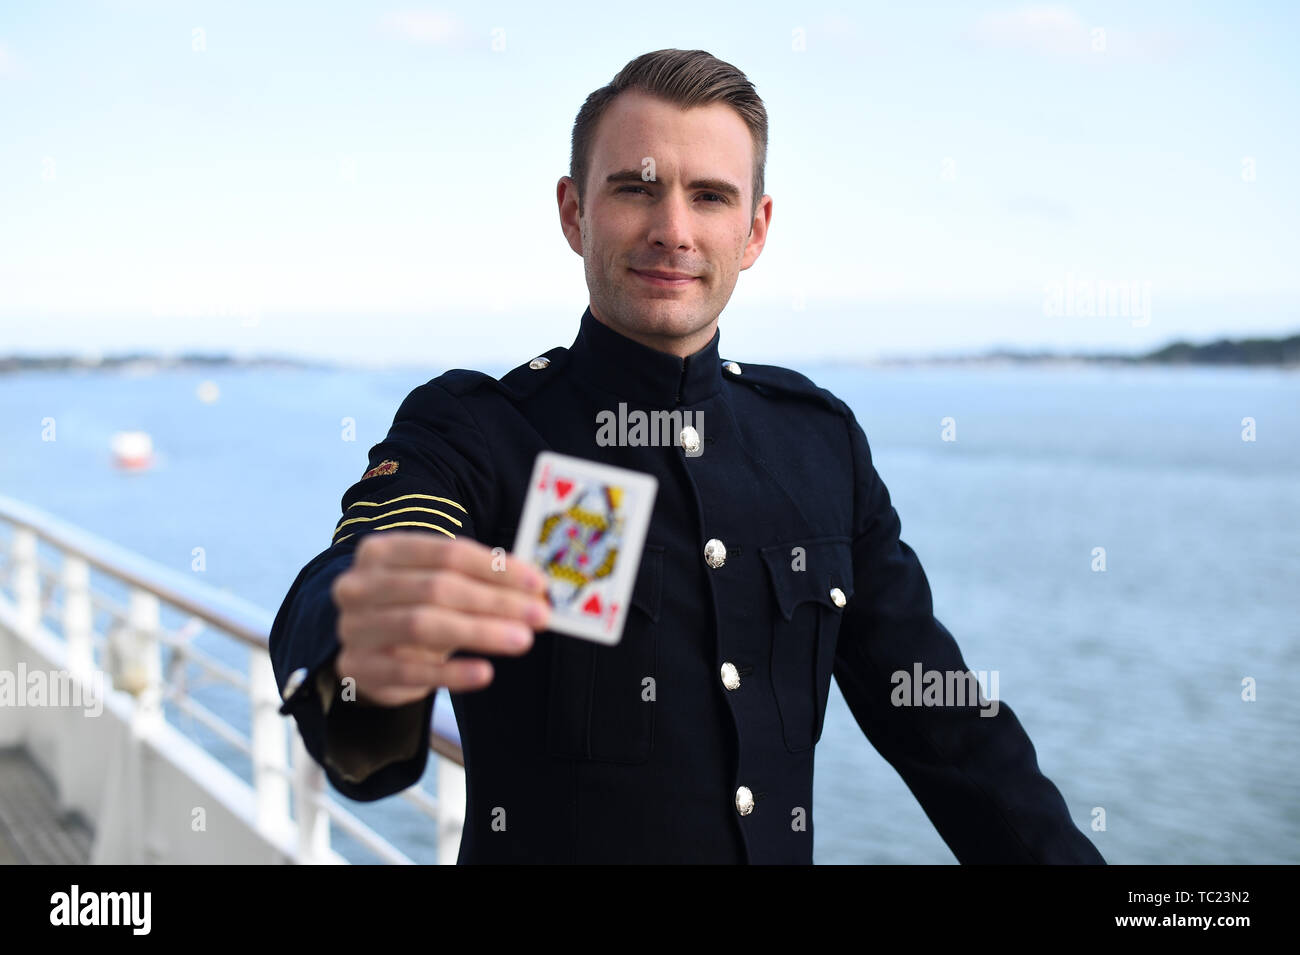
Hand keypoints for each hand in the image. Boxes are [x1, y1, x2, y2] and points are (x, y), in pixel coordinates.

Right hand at [330, 531, 549, 706]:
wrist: (367, 649)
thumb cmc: (412, 608)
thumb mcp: (437, 584)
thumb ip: (478, 581)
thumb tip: (535, 589)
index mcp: (382, 551)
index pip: (448, 553)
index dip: (496, 568)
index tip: (538, 583)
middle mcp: (360, 585)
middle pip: (438, 588)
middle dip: (495, 602)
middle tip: (539, 615)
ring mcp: (355, 627)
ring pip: (424, 625)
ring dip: (480, 632)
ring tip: (521, 640)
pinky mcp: (359, 667)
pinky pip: (410, 671)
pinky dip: (451, 673)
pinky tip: (484, 673)